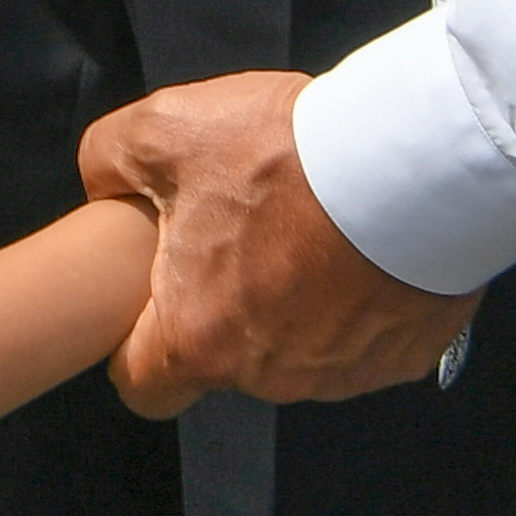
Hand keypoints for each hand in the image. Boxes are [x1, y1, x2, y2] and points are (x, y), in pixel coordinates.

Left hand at [82, 71, 478, 414]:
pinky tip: (358, 243)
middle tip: (244, 229)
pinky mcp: (400, 356)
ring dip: (293, 300)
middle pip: (224, 358)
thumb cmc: (290, 154)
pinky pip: (360, 338)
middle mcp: (269, 374)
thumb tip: (102, 184)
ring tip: (308, 224)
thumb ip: (108, 159)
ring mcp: (340, 372)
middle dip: (224, 303)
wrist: (413, 162)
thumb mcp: (165, 129)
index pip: (142, 387)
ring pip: (294, 350)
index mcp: (201, 338)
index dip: (135, 346)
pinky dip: (354, 300)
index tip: (152, 300)